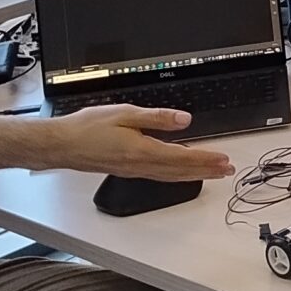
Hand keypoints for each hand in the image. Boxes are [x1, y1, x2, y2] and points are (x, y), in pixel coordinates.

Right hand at [50, 105, 234, 180]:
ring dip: (195, 174)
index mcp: (142, 150)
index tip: (224, 160)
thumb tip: (184, 120)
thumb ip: (157, 118)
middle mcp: (140, 165)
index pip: (182, 156)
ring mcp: (134, 170)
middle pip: (181, 170)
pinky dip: (177, 175)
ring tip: (213, 173)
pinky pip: (160, 176)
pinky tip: (181, 172)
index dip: (206, 159)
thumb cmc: (87, 128)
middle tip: (228, 171)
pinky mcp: (127, 170)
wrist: (62, 145)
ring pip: (172, 176)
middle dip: (207, 170)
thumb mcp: (125, 114)